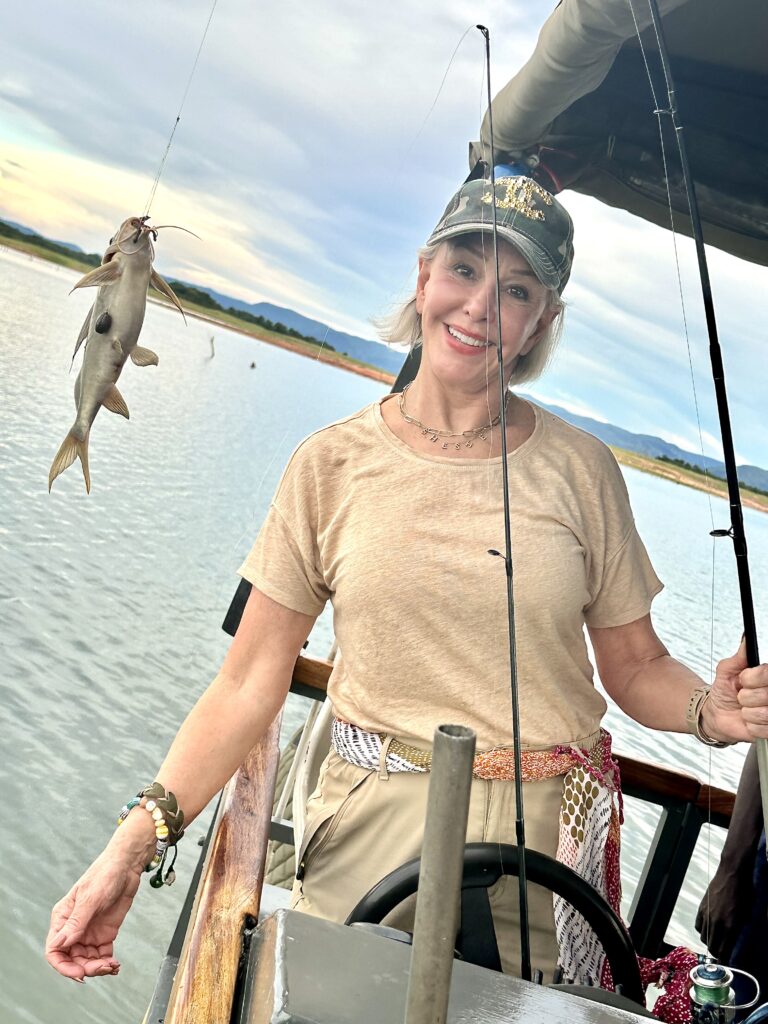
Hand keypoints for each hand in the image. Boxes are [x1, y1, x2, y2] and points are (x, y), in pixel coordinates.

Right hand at [46, 824, 151, 980]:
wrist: (127, 865)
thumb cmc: (105, 874)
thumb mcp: (91, 898)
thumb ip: (77, 922)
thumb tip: (61, 945)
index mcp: (62, 918)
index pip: (54, 950)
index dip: (63, 966)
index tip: (80, 973)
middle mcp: (73, 928)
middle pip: (72, 959)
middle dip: (85, 968)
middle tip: (104, 967)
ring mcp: (88, 932)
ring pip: (87, 960)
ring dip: (98, 968)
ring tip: (112, 966)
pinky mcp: (104, 933)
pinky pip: (101, 955)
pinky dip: (107, 963)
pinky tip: (116, 965)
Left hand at [707, 638, 767, 742]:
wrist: (718, 713)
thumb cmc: (725, 690)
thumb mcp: (727, 670)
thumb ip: (739, 656)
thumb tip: (746, 638)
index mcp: (767, 676)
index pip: (767, 673)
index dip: (752, 678)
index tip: (743, 679)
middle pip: (766, 694)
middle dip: (746, 696)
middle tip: (742, 696)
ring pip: (764, 713)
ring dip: (747, 712)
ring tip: (745, 709)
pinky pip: (762, 728)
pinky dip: (751, 725)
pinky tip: (749, 721)